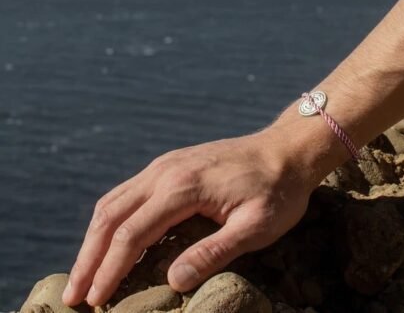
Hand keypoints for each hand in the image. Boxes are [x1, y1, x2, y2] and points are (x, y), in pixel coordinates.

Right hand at [60, 122, 335, 306]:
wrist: (286, 149)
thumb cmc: (277, 189)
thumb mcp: (255, 227)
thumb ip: (213, 252)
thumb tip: (172, 282)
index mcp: (182, 186)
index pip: (131, 233)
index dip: (109, 270)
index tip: (94, 302)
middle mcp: (165, 170)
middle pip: (111, 214)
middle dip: (89, 257)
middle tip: (72, 295)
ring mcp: (167, 163)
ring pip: (115, 199)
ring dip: (95, 237)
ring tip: (84, 271)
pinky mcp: (172, 164)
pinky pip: (130, 190)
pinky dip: (112, 218)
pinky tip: (112, 238)